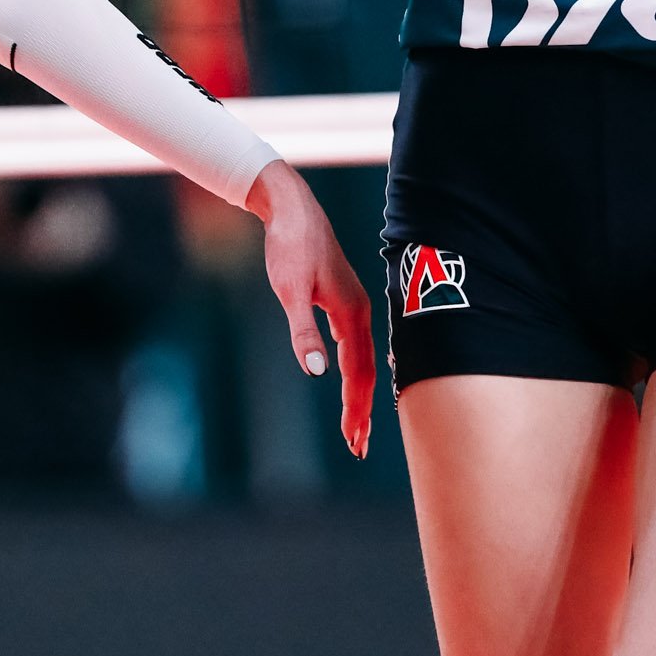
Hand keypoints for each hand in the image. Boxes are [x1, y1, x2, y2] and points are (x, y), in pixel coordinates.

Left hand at [246, 159, 376, 458]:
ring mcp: (353, 305)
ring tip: (355, 422)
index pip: (358, 374)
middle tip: (357, 446)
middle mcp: (359, 311)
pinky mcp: (341, 299)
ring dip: (359, 391)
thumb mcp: (291, 292)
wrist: (292, 209)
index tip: (354, 441)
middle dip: (362, 409)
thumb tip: (317, 371)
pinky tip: (346, 373)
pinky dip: (352, 367)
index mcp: (352, 314)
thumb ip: (304, 332)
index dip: (357, 409)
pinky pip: (354, 343)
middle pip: (365, 371)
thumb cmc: (290, 247)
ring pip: (361, 357)